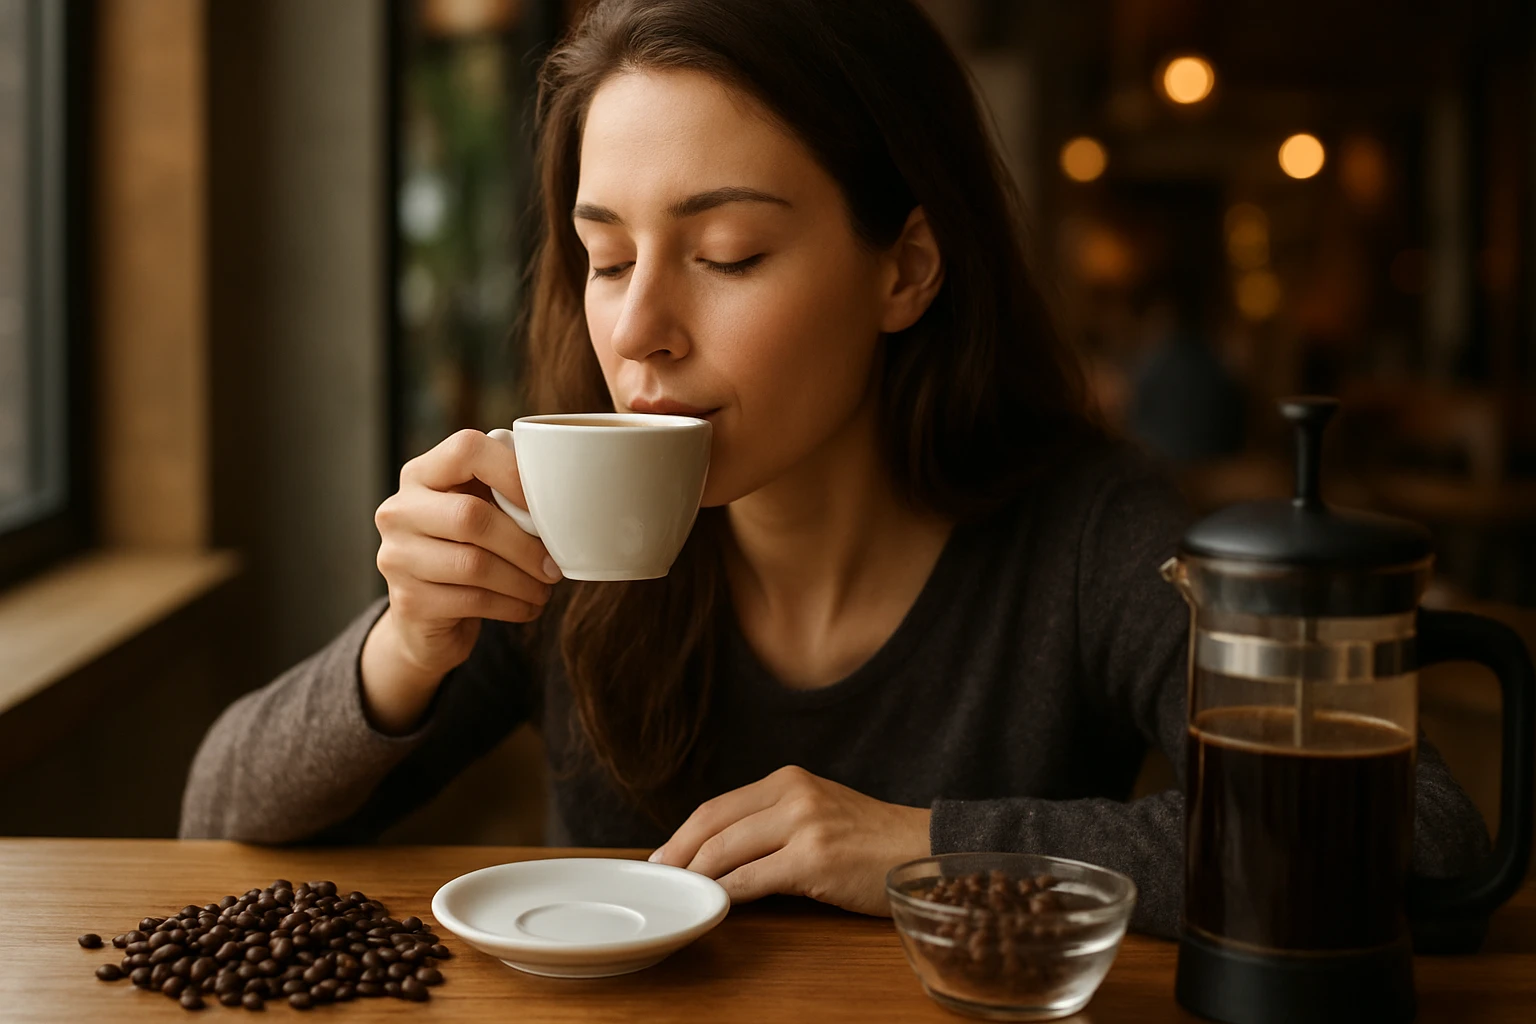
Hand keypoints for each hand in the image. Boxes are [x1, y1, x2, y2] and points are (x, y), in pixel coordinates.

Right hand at [362, 429, 562, 732]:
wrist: (426, 618)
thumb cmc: (468, 551)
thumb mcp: (481, 512)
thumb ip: (508, 493)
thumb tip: (573, 495)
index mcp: (421, 474)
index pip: (466, 449)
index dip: (513, 471)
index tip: (547, 503)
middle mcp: (399, 510)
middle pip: (471, 516)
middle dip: (525, 544)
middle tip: (556, 565)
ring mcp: (396, 556)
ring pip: (474, 564)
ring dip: (523, 580)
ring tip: (545, 589)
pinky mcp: (407, 601)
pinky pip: (472, 601)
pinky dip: (512, 606)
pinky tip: (528, 607)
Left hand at [650, 765, 930, 915]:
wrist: (922, 851)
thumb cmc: (870, 842)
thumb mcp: (817, 814)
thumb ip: (772, 823)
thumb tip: (719, 855)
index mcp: (787, 780)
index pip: (717, 806)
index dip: (683, 834)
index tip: (664, 857)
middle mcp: (792, 794)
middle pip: (712, 823)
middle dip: (678, 855)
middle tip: (660, 880)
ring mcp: (804, 824)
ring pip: (726, 850)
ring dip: (696, 876)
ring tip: (681, 896)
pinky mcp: (814, 858)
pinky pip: (752, 879)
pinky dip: (726, 894)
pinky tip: (715, 905)